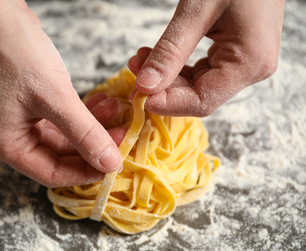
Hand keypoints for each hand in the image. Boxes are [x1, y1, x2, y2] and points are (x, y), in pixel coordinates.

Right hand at [0, 0, 121, 186]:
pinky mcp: (31, 102)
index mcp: (6, 145)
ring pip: (65, 135)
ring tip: (117, 112)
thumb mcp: (54, 97)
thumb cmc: (15, 53)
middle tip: (123, 134)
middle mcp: (11, 136)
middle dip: (93, 145)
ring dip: (92, 126)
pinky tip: (103, 102)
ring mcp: (20, 118)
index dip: (86, 172)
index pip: (52, 173)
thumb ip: (84, 133)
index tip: (115, 162)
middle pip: (61, 155)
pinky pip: (62, 117)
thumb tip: (111, 164)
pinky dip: (83, 112)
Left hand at [128, 0, 284, 116]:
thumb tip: (145, 86)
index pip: (202, 101)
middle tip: (134, 68)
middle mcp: (252, 69)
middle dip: (162, 86)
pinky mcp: (237, 54)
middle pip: (198, 94)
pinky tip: (157, 55)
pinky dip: (178, 65)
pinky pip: (203, 70)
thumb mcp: (197, 11)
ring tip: (141, 58)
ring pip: (198, 83)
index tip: (137, 95)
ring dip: (167, 75)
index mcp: (249, 62)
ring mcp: (246, 63)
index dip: (166, 104)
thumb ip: (170, 51)